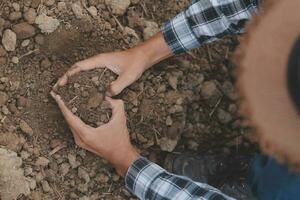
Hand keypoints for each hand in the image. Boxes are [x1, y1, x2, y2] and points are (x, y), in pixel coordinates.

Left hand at [50, 91, 138, 175]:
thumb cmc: (120, 141)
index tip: (57, 96)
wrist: (121, 156)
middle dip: (62, 106)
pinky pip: (74, 127)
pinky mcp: (83, 142)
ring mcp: (80, 141)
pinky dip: (72, 118)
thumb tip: (109, 96)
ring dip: (66, 112)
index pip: (70, 118)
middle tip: (57, 94)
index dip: (63, 106)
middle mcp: (80, 139)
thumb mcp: (121, 120)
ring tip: (62, 100)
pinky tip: (72, 110)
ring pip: (70, 124)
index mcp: (86, 134)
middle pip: (67, 120)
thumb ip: (117, 106)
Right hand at [53, 32, 171, 95]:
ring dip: (73, 80)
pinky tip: (82, 91)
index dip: (68, 75)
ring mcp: (100, 65)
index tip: (59, 84)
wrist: (143, 57)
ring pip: (82, 73)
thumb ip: (117, 86)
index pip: (79, 67)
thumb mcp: (127, 76)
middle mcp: (98, 62)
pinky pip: (90, 76)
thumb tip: (106, 96)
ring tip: (65, 92)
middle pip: (77, 69)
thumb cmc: (135, 63)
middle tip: (56, 90)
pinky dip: (83, 82)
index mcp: (99, 60)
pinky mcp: (104, 70)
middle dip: (66, 78)